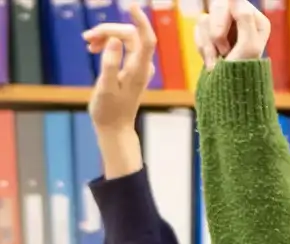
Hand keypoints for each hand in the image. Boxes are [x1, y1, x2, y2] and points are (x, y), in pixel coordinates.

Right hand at [83, 1, 156, 135]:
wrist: (114, 129)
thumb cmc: (108, 111)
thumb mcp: (106, 87)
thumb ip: (110, 64)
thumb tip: (114, 40)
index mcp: (138, 70)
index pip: (146, 39)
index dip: (141, 20)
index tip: (132, 5)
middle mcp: (142, 66)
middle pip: (129, 35)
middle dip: (108, 30)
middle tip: (86, 38)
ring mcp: (138, 67)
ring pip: (124, 39)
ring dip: (105, 36)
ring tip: (88, 44)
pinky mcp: (132, 69)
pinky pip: (122, 47)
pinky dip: (108, 43)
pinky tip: (94, 48)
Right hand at [196, 0, 268, 72]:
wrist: (228, 99)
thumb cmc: (242, 76)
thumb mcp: (248, 48)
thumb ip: (244, 18)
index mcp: (256, 22)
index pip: (234, 1)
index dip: (223, 19)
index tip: (224, 41)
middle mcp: (242, 22)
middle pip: (218, 4)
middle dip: (215, 31)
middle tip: (223, 52)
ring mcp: (226, 29)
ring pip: (205, 19)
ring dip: (209, 45)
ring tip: (218, 62)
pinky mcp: (212, 36)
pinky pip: (198, 29)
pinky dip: (202, 47)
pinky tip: (211, 62)